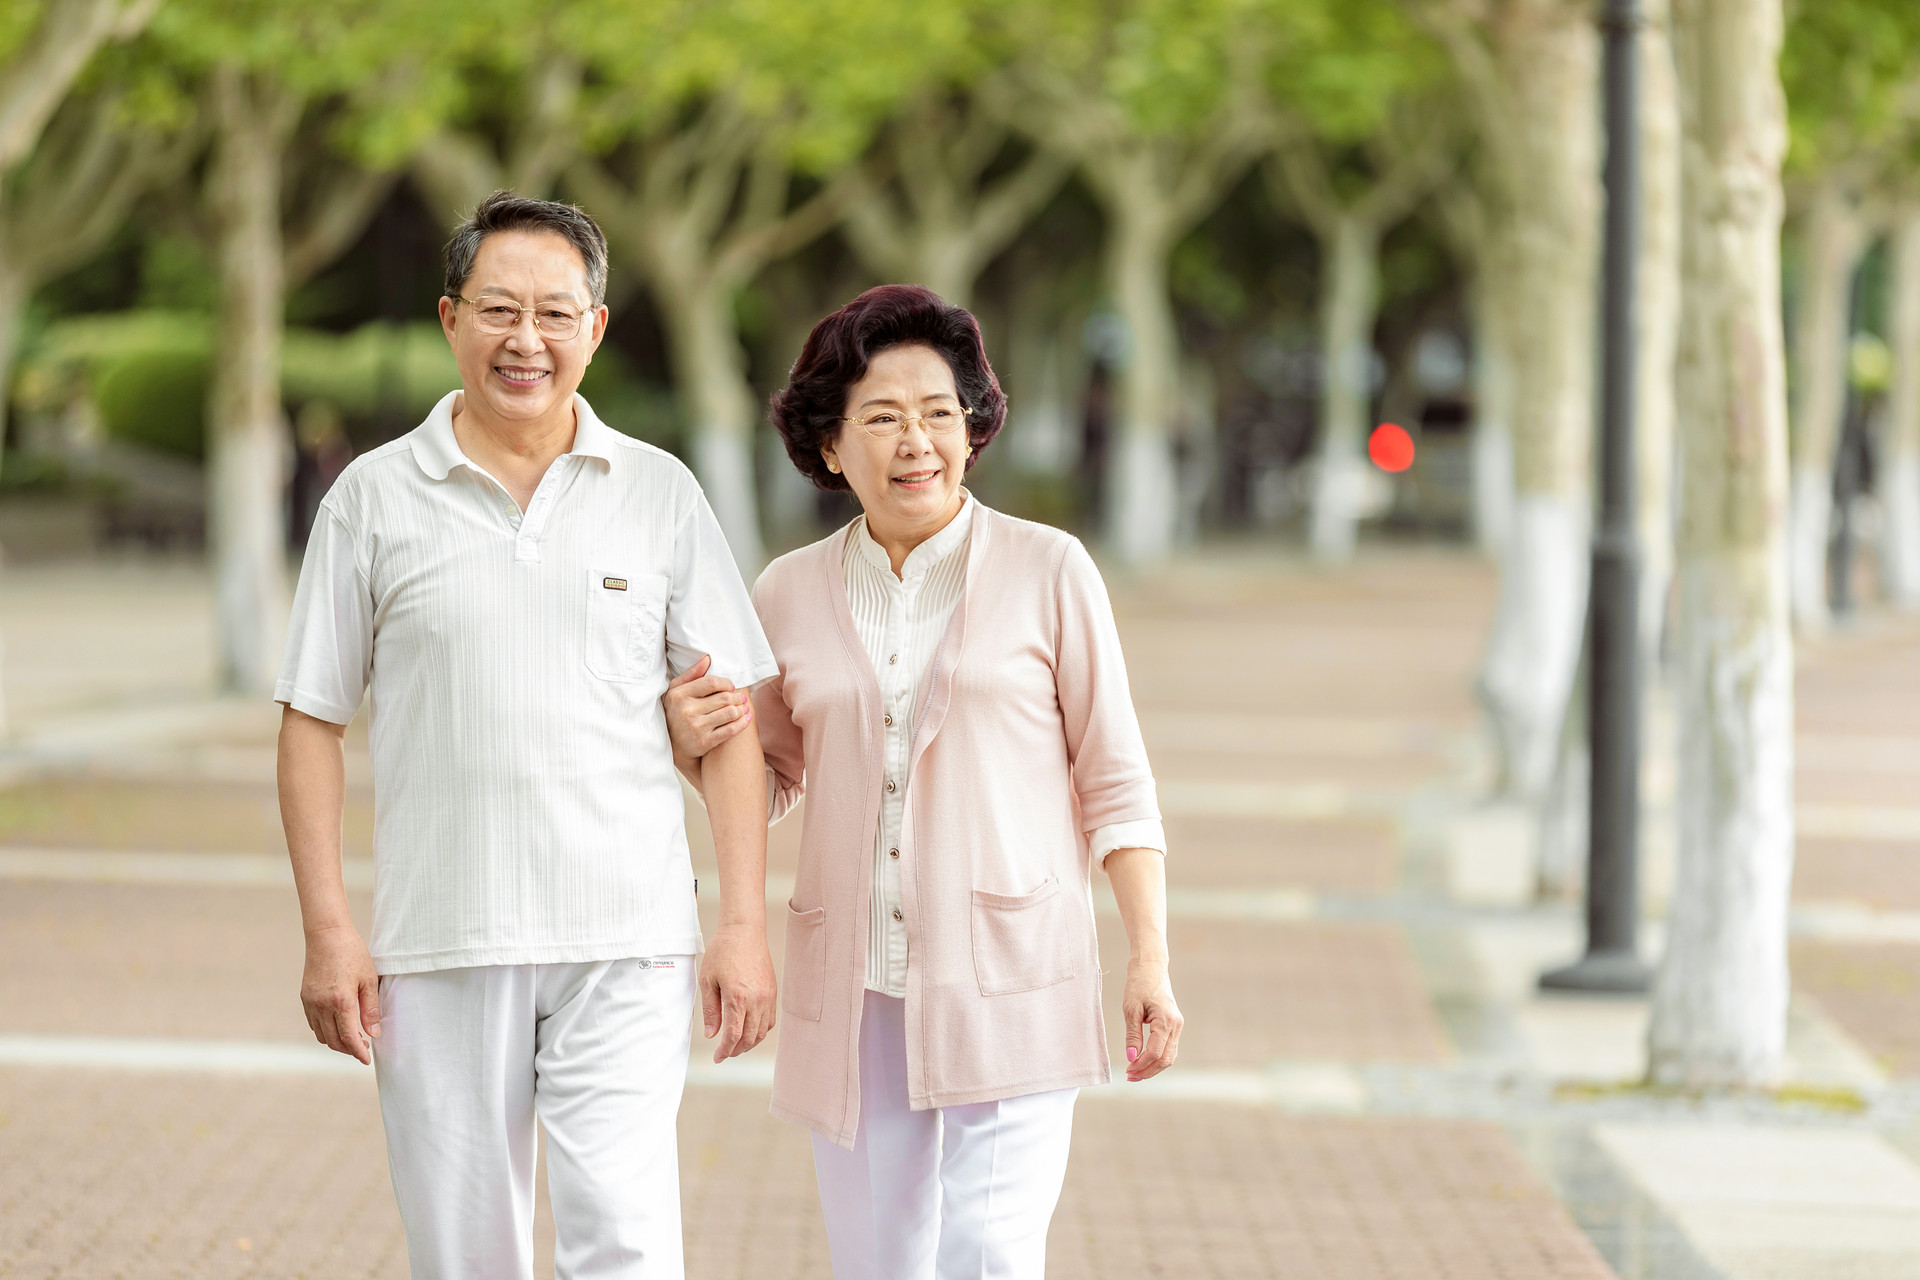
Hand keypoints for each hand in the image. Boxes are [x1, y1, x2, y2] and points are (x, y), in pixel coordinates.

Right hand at [302, 923, 379, 1064]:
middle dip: (348, 1050)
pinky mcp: (305, 997)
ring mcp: (310, 1002)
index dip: (358, 1052)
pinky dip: (325, 1031)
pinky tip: (338, 1025)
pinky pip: (313, 1023)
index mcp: (341, 1001)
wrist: (327, 936)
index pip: (348, 1037)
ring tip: (352, 1039)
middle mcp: (322, 1005)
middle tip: (363, 1050)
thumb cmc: (352, 954)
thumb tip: (374, 1034)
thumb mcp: (369, 980)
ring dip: (336, 1042)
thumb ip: (371, 1009)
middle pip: (333, 1041)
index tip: (366, 1059)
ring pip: (321, 1035)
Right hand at [665, 655, 751, 759]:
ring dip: (741, 709)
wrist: (672, 745)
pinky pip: (730, 730)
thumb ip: (692, 674)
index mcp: (679, 695)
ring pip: (730, 712)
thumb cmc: (676, 712)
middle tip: (741, 698)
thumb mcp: (676, 691)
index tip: (731, 687)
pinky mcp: (704, 742)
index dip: (726, 683)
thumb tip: (707, 658)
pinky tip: (746, 718)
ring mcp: (695, 727)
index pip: (711, 682)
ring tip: (744, 708)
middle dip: (737, 697)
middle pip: (723, 698)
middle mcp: (686, 711)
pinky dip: (742, 723)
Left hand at [699, 922, 776, 1063]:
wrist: (744, 932)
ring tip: (736, 1045)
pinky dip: (760, 1031)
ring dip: (749, 1043)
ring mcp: (767, 996)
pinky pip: (770, 1020)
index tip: (717, 1057)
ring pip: (761, 1032)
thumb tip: (711, 1034)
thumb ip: (710, 1011)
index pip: (733, 1035)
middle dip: (736, 1051)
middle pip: (749, 1038)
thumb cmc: (722, 952)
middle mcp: (757, 999)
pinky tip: (749, 1030)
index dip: (725, 1051)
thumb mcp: (708, 981)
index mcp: (738, 997)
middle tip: (724, 1053)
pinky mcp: (773, 991)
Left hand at [1121, 958, 1182, 1082]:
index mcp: (1166, 1021)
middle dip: (1148, 1071)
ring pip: (1169, 1056)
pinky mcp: (1174, 1025)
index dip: (1141, 1065)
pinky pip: (1168, 1048)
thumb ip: (1132, 1035)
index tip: (1127, 1070)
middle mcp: (1176, 1025)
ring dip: (1153, 1067)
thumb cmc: (1139, 984)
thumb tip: (1131, 1057)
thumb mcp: (1130, 1009)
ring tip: (1135, 1072)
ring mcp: (1177, 1026)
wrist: (1151, 967)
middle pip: (1166, 1059)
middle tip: (1130, 1076)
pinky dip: (1157, 1058)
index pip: (1155, 1053)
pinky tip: (1144, 1061)